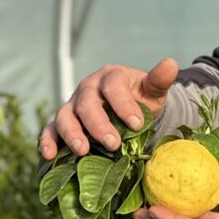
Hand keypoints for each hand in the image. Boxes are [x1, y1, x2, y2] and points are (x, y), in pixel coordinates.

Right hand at [40, 58, 178, 158]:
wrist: (130, 110)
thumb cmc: (141, 98)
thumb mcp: (153, 90)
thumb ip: (160, 79)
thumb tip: (171, 63)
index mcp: (110, 77)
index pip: (113, 87)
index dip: (123, 105)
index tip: (137, 124)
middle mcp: (88, 88)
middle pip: (87, 103)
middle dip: (98, 124)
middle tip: (113, 144)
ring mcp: (73, 104)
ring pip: (65, 115)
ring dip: (72, 133)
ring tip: (83, 151)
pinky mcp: (64, 122)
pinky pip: (51, 129)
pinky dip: (48, 141)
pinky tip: (49, 155)